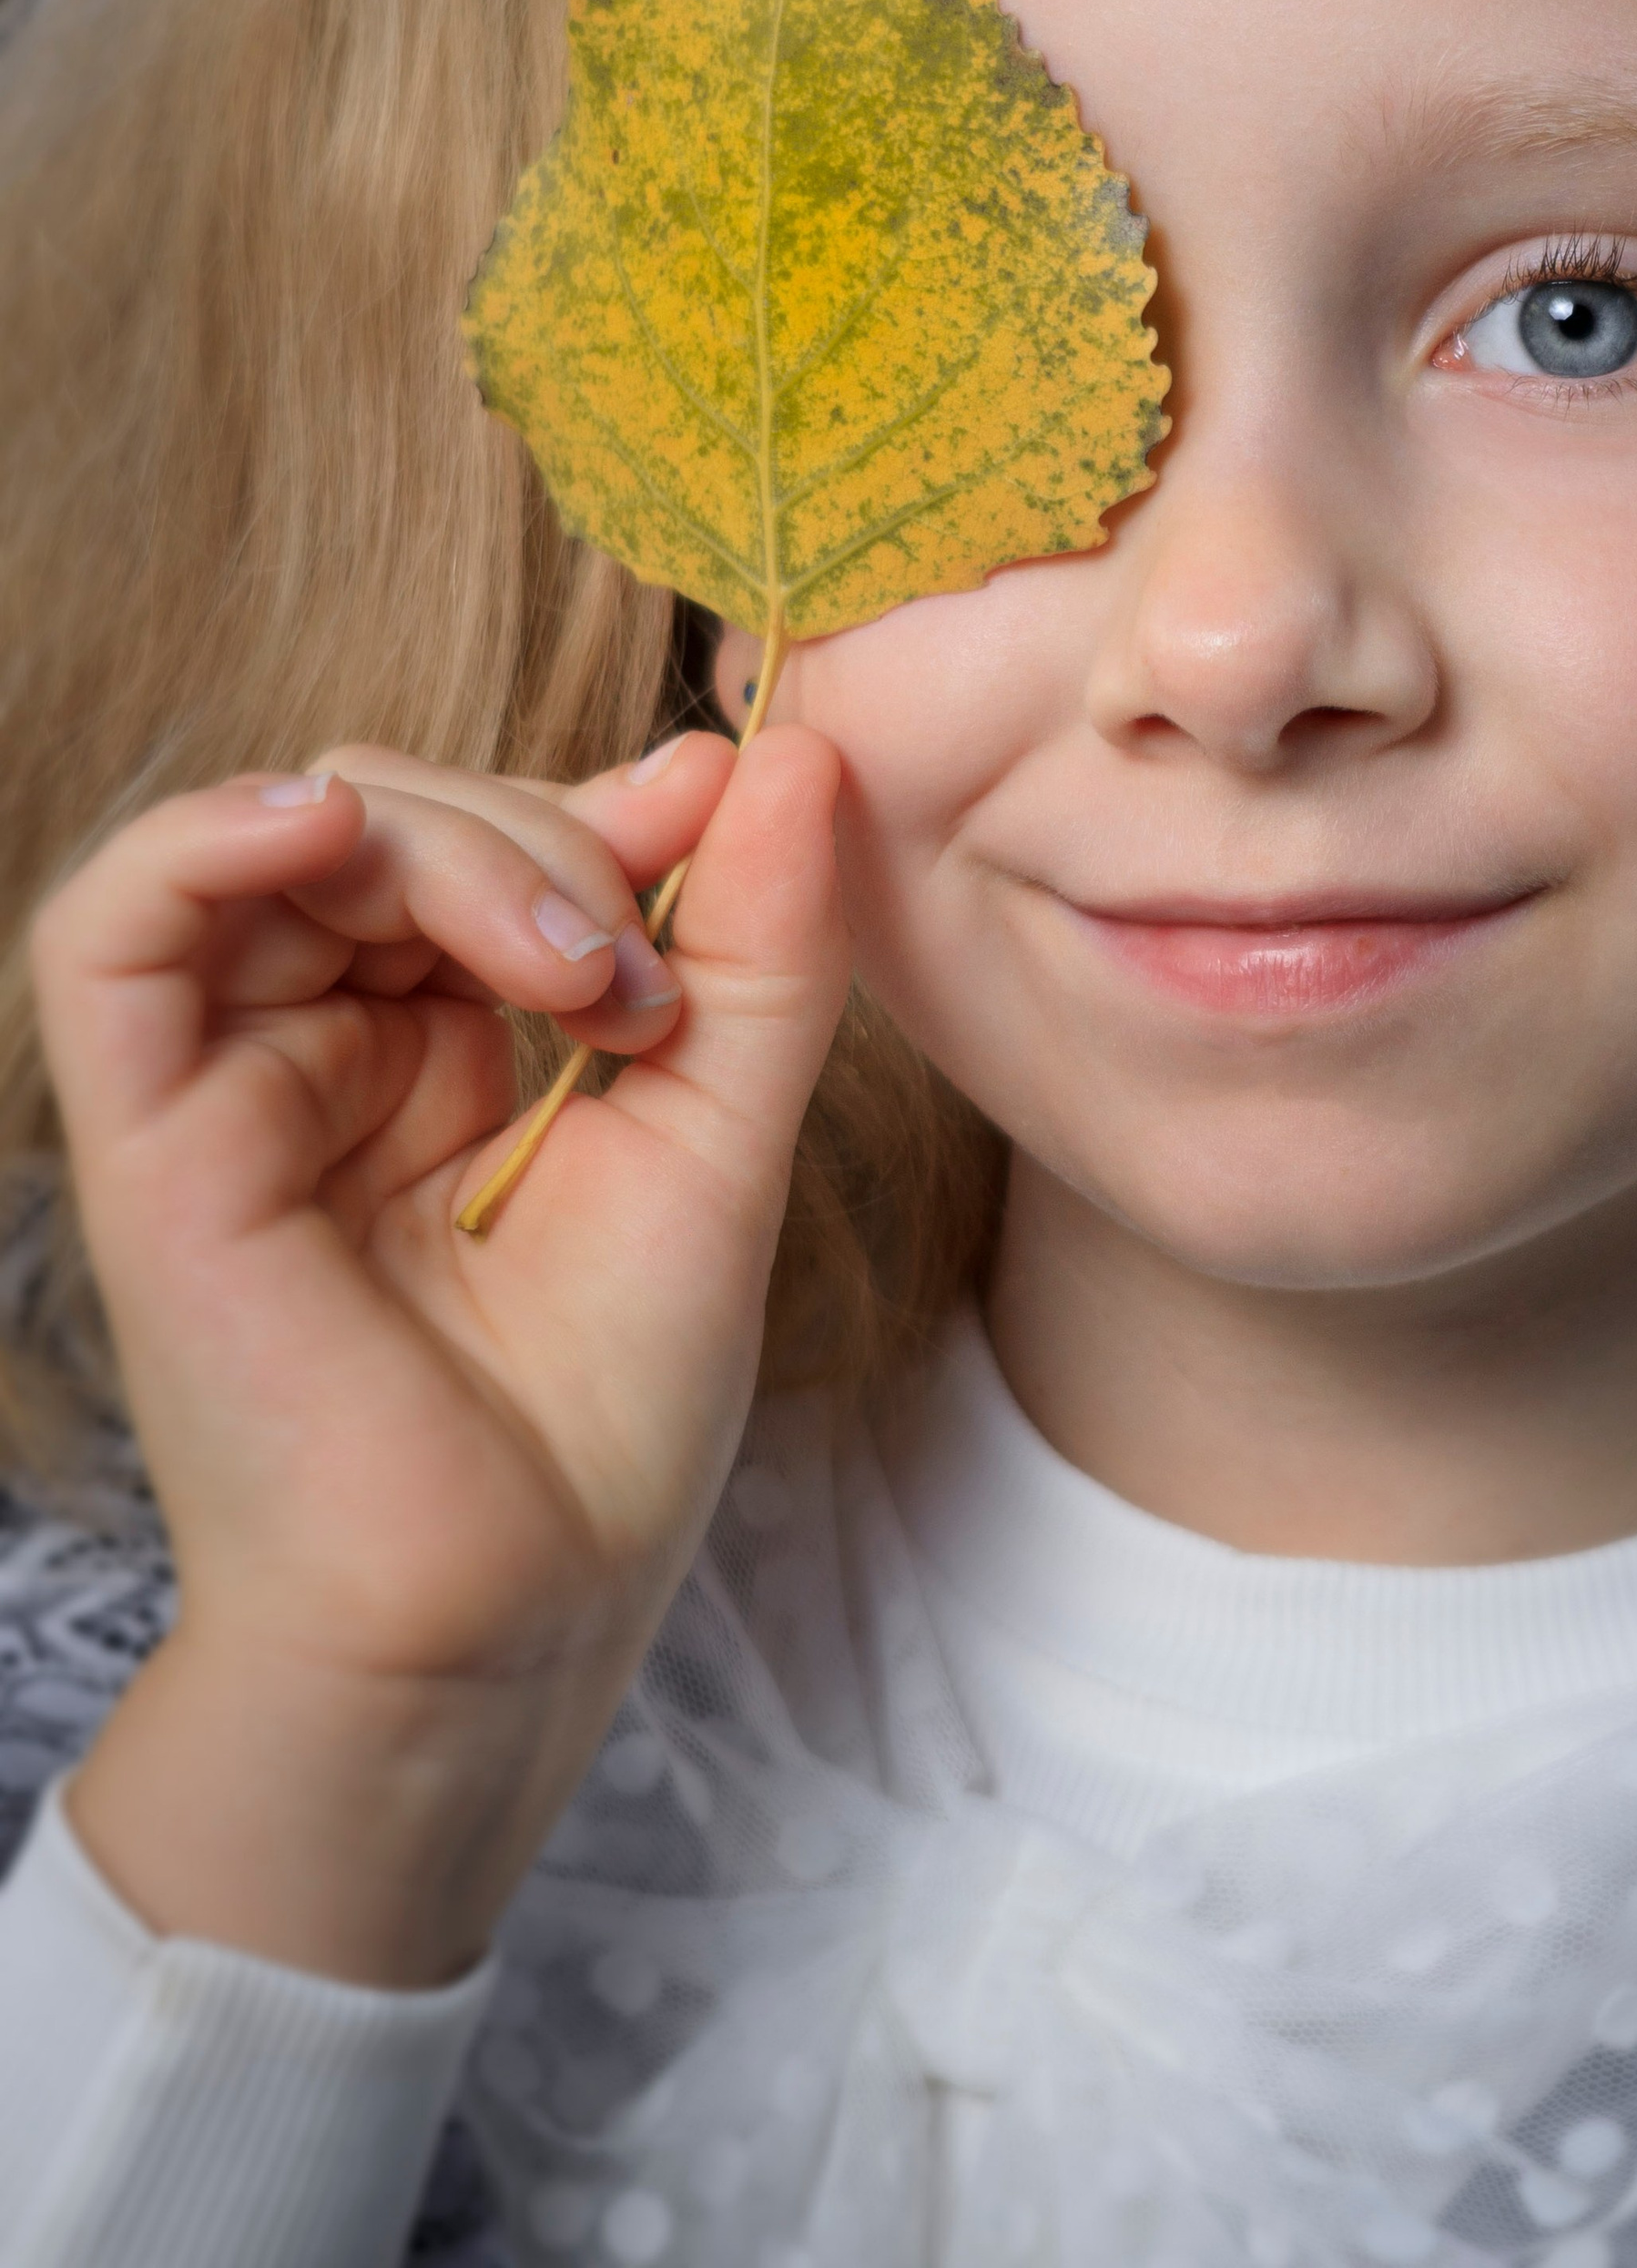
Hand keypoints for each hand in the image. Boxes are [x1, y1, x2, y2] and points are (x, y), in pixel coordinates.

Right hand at [30, 725, 848, 1982]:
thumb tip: (786, 749)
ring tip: (565, 958)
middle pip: (395, 815)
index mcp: (448, 1048)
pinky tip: (324, 829)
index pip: (491, 837)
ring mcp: (236, 1084)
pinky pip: (114, 933)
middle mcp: (331, 1047)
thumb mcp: (719, 1138)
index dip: (603, 796)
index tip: (724, 795)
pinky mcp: (151, 1139)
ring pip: (287, 839)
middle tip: (639, 970)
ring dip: (441, 847)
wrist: (511, 1622)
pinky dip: (210, 841)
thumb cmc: (602, 1424)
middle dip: (539, 837)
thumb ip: (754, 947)